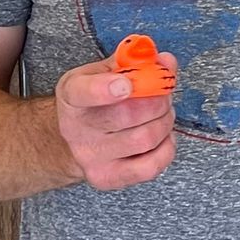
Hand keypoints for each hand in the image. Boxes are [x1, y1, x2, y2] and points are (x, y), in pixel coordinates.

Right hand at [52, 51, 178, 191]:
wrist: (77, 140)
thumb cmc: (95, 102)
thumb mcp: (104, 73)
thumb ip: (136, 63)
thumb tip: (166, 62)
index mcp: (72, 95)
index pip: (84, 92)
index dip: (106, 89)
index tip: (126, 84)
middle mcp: (76, 129)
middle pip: (128, 114)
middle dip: (158, 100)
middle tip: (164, 94)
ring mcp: (91, 157)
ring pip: (144, 139)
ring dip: (165, 122)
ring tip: (163, 114)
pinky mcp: (108, 178)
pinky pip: (150, 166)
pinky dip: (166, 148)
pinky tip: (161, 137)